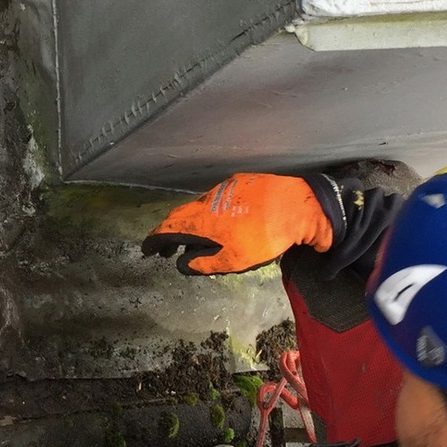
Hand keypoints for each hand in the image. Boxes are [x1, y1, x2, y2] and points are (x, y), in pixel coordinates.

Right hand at [141, 174, 336, 274]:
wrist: (300, 206)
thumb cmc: (265, 237)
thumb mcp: (234, 260)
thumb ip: (205, 263)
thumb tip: (182, 264)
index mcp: (202, 219)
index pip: (168, 228)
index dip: (154, 240)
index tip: (147, 250)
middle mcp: (208, 199)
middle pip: (181, 215)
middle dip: (170, 233)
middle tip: (167, 250)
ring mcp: (225, 188)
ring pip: (199, 206)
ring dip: (192, 223)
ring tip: (196, 240)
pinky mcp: (241, 183)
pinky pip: (217, 199)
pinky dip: (210, 213)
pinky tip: (222, 223)